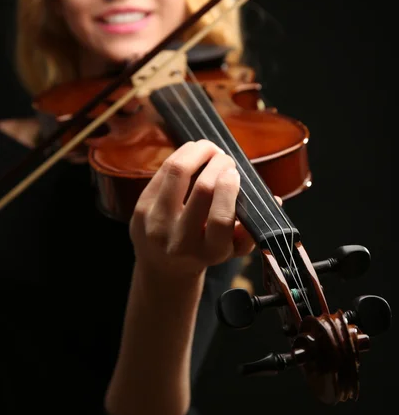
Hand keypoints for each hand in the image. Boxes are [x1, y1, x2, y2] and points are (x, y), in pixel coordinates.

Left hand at [129, 139, 255, 283]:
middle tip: (226, 158)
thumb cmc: (204, 252)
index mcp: (209, 252)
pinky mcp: (140, 209)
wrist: (163, 266)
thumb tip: (274, 200)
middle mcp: (180, 241)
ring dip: (197, 152)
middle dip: (218, 164)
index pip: (221, 218)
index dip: (230, 189)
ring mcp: (156, 225)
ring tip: (209, 148)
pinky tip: (191, 153)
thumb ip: (252, 228)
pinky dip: (180, 157)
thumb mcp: (231, 249)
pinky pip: (162, 173)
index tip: (235, 173)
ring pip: (177, 173)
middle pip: (202, 190)